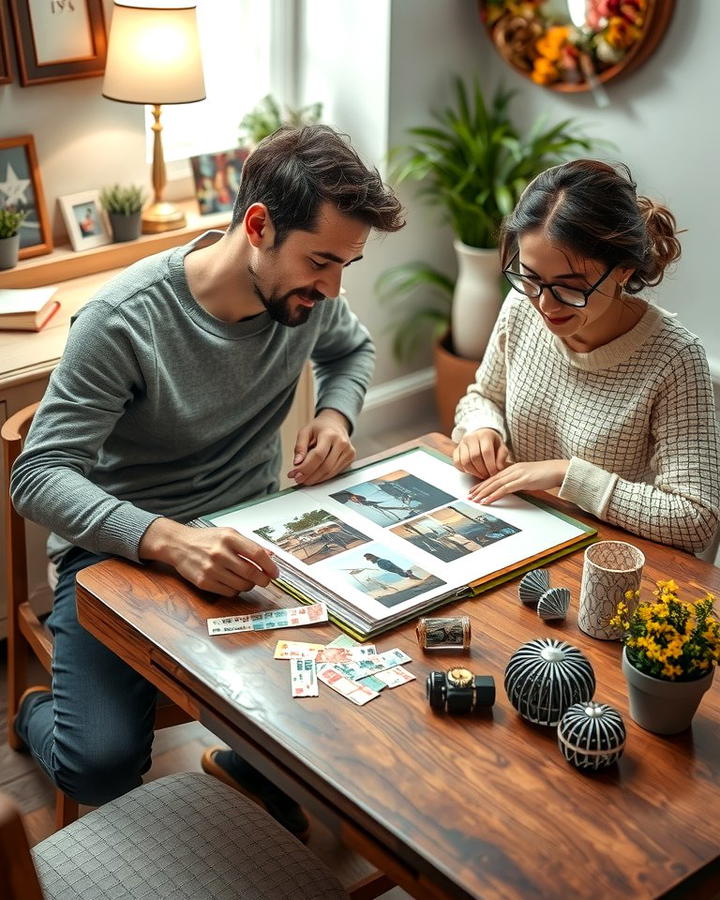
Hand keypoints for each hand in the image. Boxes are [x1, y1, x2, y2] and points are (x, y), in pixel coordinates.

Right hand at [139, 518, 278, 596]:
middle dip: (263, 580)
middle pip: (251, 572)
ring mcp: (211, 568)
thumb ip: (249, 544)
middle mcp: (220, 552)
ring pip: (241, 585)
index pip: (257, 554)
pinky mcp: (204, 582)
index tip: (275, 573)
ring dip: (249, 586)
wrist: (179, 545)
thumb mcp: (229, 534)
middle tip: (265, 581)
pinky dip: (236, 590)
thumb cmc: (207, 539)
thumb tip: (271, 555)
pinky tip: (233, 583)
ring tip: (248, 580)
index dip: (270, 566)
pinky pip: (229, 592)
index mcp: (229, 537)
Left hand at [287, 409, 355, 485]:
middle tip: (298, 479)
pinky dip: (323, 477)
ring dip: (316, 479)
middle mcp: (342, 443)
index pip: (318, 455)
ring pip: (331, 472)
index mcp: (330, 434)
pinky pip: (335, 472)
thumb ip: (300, 447)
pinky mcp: (350, 458)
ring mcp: (348, 451)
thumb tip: (297, 463)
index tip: (295, 473)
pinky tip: (314, 476)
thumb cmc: (320, 428)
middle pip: (325, 466)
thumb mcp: (305, 431)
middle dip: (309, 476)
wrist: (336, 423)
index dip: (305, 467)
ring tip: (304, 479)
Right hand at [453, 428, 509, 479]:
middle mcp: (471, 437)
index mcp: (484, 435)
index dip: (490, 465)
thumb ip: (502, 457)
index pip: (486, 452)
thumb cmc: (493, 444)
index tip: (494, 473)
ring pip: (465, 461)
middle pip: (474, 457)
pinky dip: (464, 470)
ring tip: (481, 475)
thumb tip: (499, 468)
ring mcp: (462, 443)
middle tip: (487, 475)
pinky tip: (472, 472)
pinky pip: (457, 463)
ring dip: (473, 472)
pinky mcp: (456, 450)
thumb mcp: (501, 447)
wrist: (481, 436)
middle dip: (482, 470)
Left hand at [467, 460, 569, 504]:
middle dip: (479, 488)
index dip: (483, 483)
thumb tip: (511, 488)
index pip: (494, 476)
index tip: (474, 490)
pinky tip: (487, 500)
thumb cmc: (546, 474)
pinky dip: (494, 495)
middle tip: (469, 496)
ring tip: (474, 499)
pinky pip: (505, 489)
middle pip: (491, 479)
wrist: (559, 470)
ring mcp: (517, 474)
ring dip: (483, 492)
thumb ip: (518, 481)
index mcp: (513, 467)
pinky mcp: (523, 480)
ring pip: (495, 484)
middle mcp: (513, 469)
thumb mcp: (528, 477)